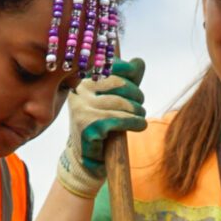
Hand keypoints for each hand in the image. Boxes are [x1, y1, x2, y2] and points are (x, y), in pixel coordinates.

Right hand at [54, 59, 146, 198]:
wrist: (86, 158)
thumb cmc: (101, 124)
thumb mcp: (113, 100)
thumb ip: (126, 80)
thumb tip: (139, 62)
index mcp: (83, 81)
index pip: (110, 67)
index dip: (129, 73)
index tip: (136, 86)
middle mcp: (79, 92)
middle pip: (119, 84)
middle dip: (136, 95)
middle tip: (140, 106)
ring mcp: (82, 109)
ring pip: (121, 104)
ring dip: (138, 112)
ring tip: (141, 117)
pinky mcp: (88, 127)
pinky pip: (118, 120)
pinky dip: (134, 123)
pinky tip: (140, 125)